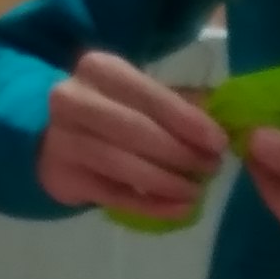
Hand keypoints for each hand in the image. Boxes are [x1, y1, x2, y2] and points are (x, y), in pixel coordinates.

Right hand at [36, 51, 229, 221]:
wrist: (52, 139)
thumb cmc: (112, 113)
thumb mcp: (141, 97)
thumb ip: (181, 104)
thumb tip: (228, 117)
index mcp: (101, 69)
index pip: (151, 95)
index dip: (188, 121)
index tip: (219, 143)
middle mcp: (74, 98)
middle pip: (136, 130)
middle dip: (180, 153)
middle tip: (211, 169)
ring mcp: (62, 138)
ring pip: (123, 164)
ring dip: (167, 182)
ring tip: (196, 192)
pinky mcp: (62, 175)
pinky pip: (114, 195)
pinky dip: (150, 204)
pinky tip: (178, 209)